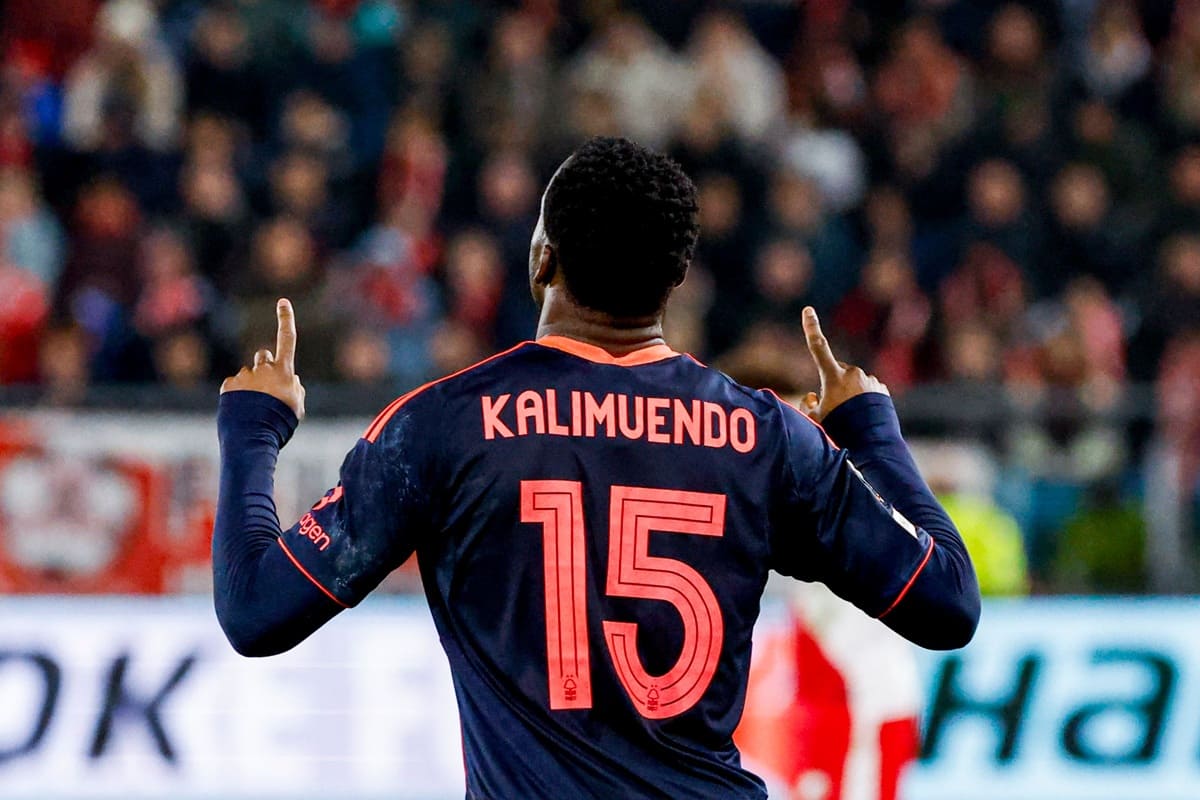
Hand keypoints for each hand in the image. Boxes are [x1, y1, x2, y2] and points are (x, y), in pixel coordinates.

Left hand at [220, 298, 305, 418]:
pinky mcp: (228, 385)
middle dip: (265, 366)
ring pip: (248, 374)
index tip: (283, 301)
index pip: (287, 339)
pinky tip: (240, 410)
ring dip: (251, 386)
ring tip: (253, 409)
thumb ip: (296, 389)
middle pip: (264, 357)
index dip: (286, 319)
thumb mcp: (297, 407)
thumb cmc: (280, 423)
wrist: (252, 435)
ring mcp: (244, 375)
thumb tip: (291, 379)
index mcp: (284, 371)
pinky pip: (234, 385)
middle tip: (266, 388)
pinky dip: (237, 395)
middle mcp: (263, 368)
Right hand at [800, 306, 888, 420]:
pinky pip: (868, 390)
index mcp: (834, 377)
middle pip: (836, 373)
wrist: (872, 443)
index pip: (818, 347)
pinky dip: (864, 400)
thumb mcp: (815, 421)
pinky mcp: (881, 389)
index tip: (808, 310)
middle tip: (835, 410)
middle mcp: (853, 373)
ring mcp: (869, 380)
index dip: (811, 328)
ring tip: (852, 418)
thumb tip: (813, 396)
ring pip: (853, 383)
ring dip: (850, 395)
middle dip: (833, 385)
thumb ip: (808, 405)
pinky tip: (864, 416)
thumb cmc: (839, 431)